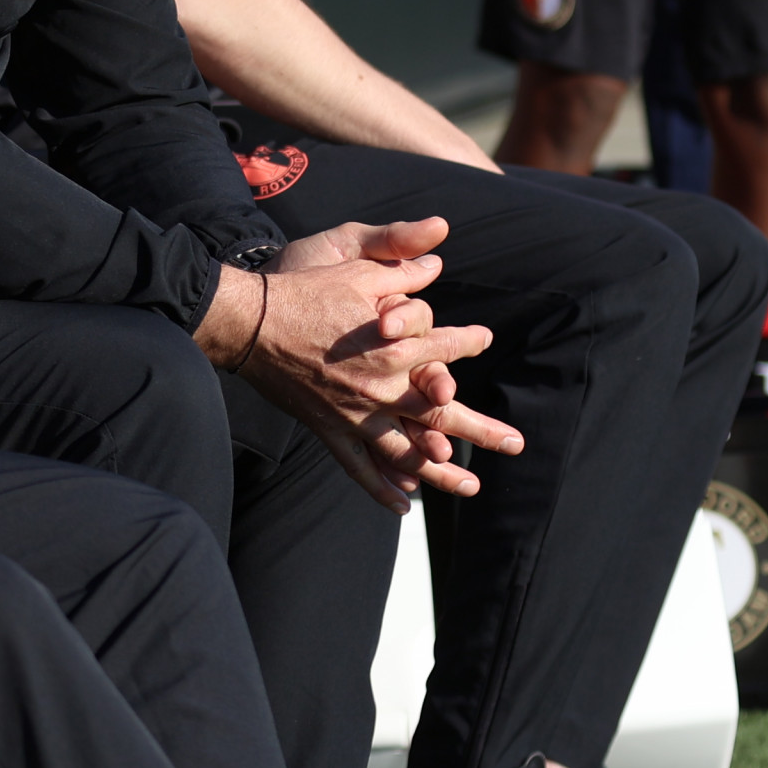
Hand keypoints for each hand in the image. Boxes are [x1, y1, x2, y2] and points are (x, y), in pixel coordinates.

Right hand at [213, 218, 521, 511]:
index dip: (468, 342)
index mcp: (395, 348)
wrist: (251, 322)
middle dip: (482, 430)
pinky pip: (359, 467)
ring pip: (408, 454)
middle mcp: (382, 389)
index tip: (484, 338)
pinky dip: (381, 489)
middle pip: (442, 416)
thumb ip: (401, 269)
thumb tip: (437, 261)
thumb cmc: (305, 291)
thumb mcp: (356, 268)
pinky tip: (404, 506)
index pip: (446, 348)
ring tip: (471, 486)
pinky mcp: (330, 430)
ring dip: (442, 473)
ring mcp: (355, 415)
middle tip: (516, 444)